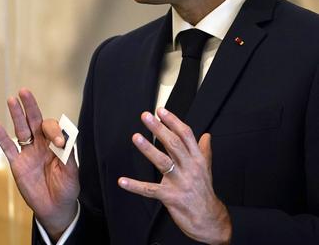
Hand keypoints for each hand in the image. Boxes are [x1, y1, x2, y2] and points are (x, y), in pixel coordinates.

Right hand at [0, 88, 78, 240]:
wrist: (55, 209)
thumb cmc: (66, 189)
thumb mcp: (72, 173)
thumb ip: (67, 156)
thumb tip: (63, 140)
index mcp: (56, 144)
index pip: (52, 129)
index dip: (54, 132)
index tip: (59, 144)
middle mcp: (41, 144)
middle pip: (34, 121)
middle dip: (30, 106)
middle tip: (24, 91)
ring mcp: (28, 153)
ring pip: (21, 130)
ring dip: (16, 115)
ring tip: (11, 100)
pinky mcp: (17, 164)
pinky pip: (8, 148)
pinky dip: (1, 137)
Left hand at [118, 108, 230, 244]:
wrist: (210, 221)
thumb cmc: (204, 192)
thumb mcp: (207, 170)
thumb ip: (204, 151)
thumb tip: (207, 135)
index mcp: (197, 160)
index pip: (186, 135)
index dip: (173, 121)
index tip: (161, 110)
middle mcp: (190, 168)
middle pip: (174, 144)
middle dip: (159, 129)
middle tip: (146, 116)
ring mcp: (180, 183)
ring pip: (163, 162)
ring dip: (148, 149)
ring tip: (136, 137)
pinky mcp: (171, 197)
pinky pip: (150, 190)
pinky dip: (135, 186)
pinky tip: (122, 181)